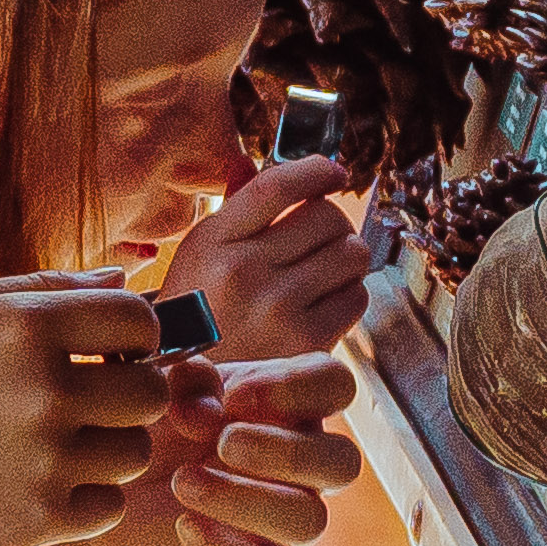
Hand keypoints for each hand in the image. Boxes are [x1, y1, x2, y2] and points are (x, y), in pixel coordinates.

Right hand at [0, 274, 164, 545]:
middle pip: (152, 393)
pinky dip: (89, 496)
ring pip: (134, 452)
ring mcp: (45, 462)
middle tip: (96, 396)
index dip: (138, 334)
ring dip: (110, 445)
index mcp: (25, 326)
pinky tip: (48, 480)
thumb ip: (43, 286)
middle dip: (132, 389)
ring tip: (63, 440)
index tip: (114, 347)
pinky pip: (109, 506)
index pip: (141, 322)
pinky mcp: (39, 521)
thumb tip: (122, 282)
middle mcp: (45, 392)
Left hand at [53, 353, 363, 545]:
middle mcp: (299, 466)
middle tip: (222, 443)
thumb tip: (209, 409)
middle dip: (285, 451)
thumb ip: (189, 378)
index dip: (298, 386)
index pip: (335, 384)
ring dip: (245, 498)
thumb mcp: (162, 385)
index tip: (234, 395)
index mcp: (285, 405)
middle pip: (344, 461)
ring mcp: (284, 523)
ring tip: (182, 482)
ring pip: (309, 520)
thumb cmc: (153, 425)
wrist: (115, 490)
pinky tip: (185, 527)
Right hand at [162, 156, 371, 362]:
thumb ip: (229, 206)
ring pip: (351, 253)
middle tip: (323, 236)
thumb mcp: (199, 251)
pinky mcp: (307, 342)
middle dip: (333, 221)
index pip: (277, 186)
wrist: (189, 384)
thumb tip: (248, 161)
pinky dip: (350, 293)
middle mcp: (244, 270)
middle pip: (326, 216)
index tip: (332, 171)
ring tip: (326, 268)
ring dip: (347, 256)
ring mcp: (278, 307)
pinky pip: (357, 297)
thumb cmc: (199, 309)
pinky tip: (326, 300)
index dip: (315, 170)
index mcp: (214, 240)